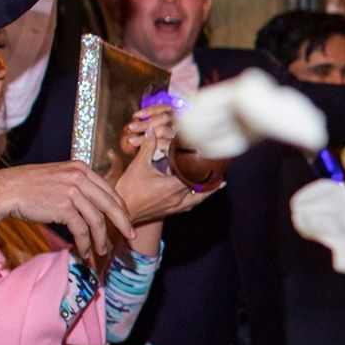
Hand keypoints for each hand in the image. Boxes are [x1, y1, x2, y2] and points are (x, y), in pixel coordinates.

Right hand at [0, 161, 132, 261]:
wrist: (5, 190)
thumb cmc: (30, 187)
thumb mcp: (60, 177)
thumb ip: (79, 185)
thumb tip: (99, 204)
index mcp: (81, 169)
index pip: (109, 191)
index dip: (120, 208)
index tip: (127, 221)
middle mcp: (79, 177)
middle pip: (110, 205)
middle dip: (122, 223)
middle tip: (130, 236)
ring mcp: (72, 191)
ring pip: (97, 220)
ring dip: (100, 238)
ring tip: (101, 250)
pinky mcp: (63, 207)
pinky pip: (81, 229)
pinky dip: (85, 242)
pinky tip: (85, 250)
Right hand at [116, 106, 215, 224]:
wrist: (122, 214)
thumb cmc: (129, 190)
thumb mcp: (138, 166)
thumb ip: (147, 147)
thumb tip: (151, 130)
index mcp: (173, 186)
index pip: (197, 175)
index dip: (207, 167)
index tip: (217, 160)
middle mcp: (179, 198)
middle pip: (202, 188)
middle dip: (212, 179)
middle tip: (223, 171)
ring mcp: (176, 206)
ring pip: (199, 198)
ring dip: (209, 191)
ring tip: (220, 183)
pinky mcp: (171, 212)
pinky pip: (190, 205)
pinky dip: (198, 199)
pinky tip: (200, 196)